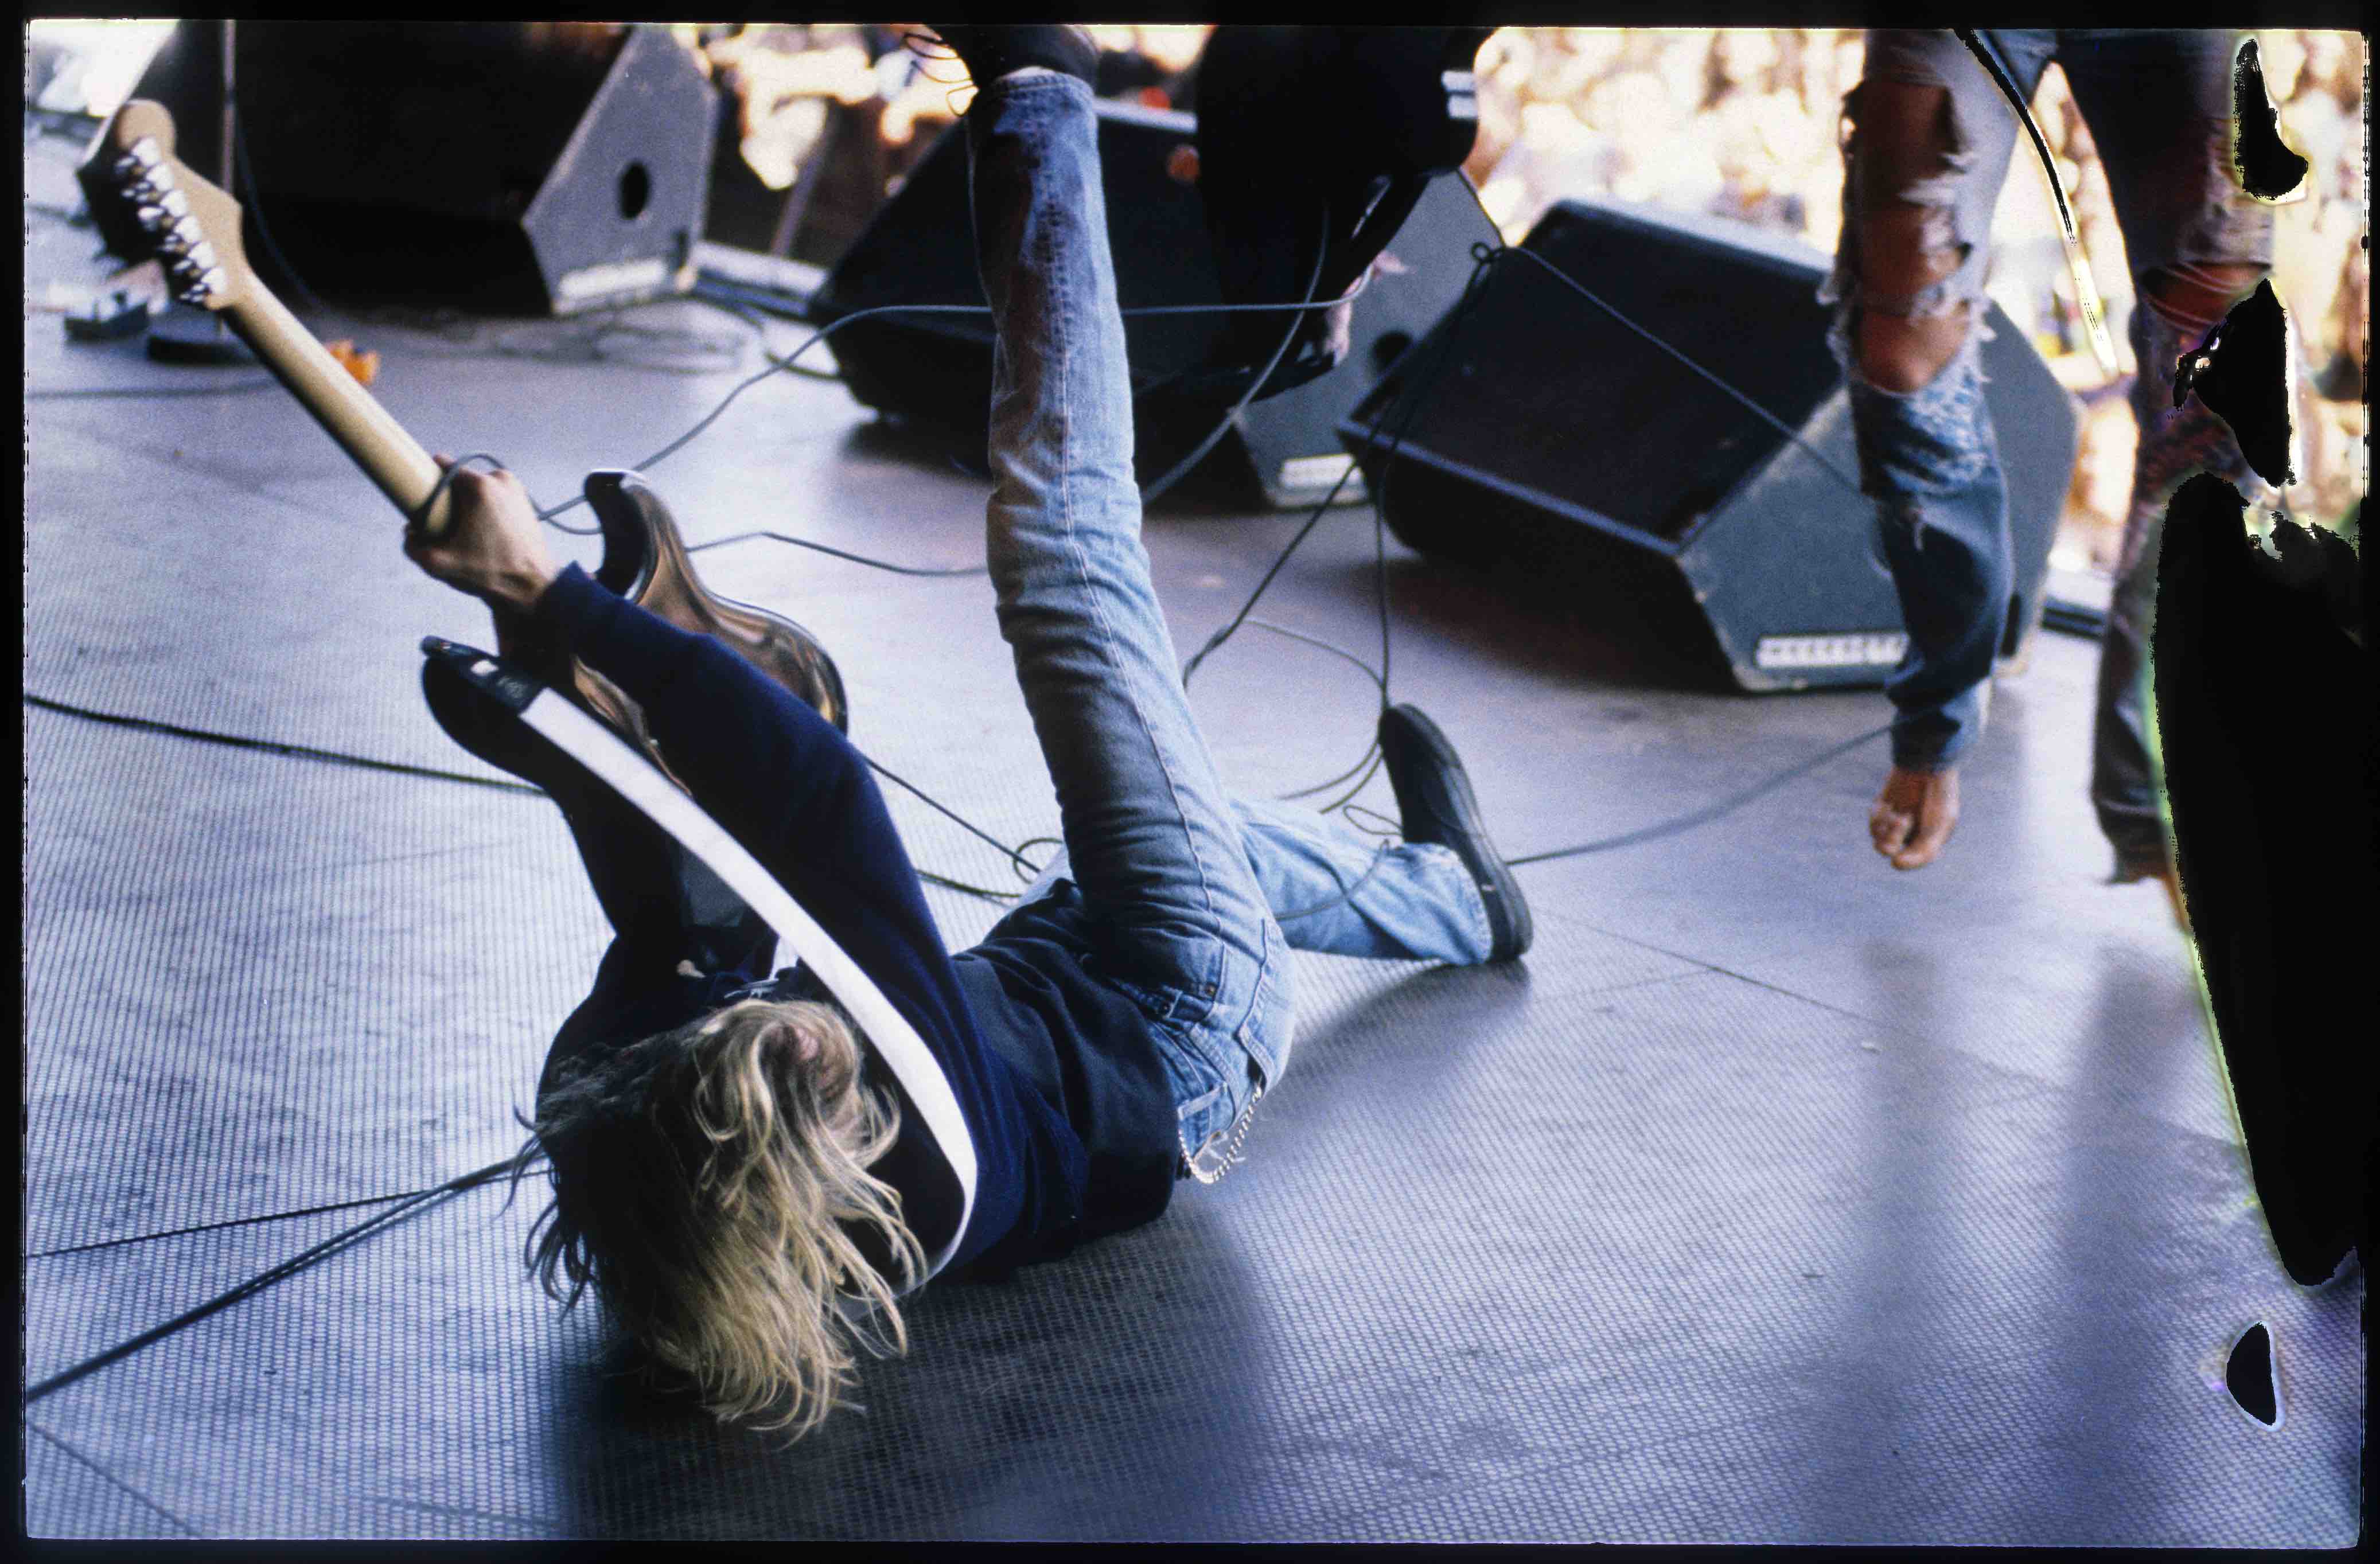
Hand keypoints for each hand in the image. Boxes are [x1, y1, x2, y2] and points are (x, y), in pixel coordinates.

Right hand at [402, 456, 560, 613]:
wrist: (534, 584)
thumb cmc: (490, 573)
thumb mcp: (440, 564)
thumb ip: (414, 548)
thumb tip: (410, 532)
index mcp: (479, 486)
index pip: (442, 465)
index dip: (428, 479)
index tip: (422, 495)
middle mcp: (499, 479)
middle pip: (460, 478)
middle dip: (448, 496)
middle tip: (444, 522)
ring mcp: (514, 487)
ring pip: (477, 487)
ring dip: (467, 503)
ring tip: (465, 530)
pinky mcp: (523, 499)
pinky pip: (493, 495)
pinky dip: (484, 507)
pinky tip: (481, 530)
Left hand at [1870, 763, 1959, 869]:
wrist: (1927, 764)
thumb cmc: (1939, 797)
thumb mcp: (1939, 827)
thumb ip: (1923, 851)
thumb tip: (1894, 864)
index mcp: (1929, 840)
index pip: (1912, 860)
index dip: (1907, 859)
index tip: (1900, 856)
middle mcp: (1911, 834)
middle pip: (1891, 852)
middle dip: (1892, 841)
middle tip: (1903, 821)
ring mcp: (1895, 822)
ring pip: (1879, 841)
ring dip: (1887, 830)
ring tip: (1900, 815)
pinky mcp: (1883, 811)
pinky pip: (1873, 825)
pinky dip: (1878, 818)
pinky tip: (1888, 807)